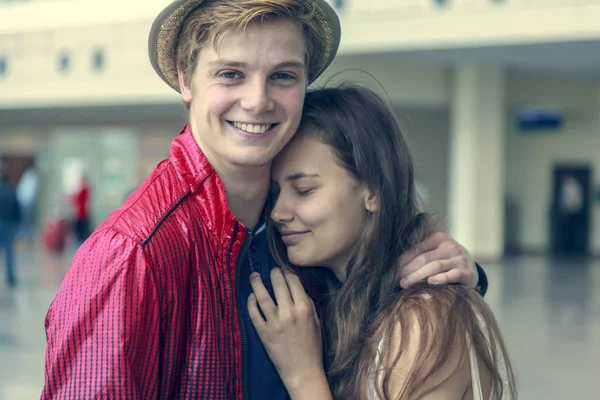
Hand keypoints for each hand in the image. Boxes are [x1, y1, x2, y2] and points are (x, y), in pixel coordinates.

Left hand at [248, 268, 325, 392]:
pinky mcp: (264, 333)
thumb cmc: (312, 346)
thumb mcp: (316, 321)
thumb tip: (297, 288)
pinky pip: (254, 314)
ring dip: (256, 283)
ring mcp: (275, 323)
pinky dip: (251, 303)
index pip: (293, 281)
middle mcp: (289, 312)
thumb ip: (308, 303)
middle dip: (273, 273)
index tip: (283, 268)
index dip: (287, 271)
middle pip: (278, 284)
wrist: (303, 370)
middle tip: (270, 270)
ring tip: (254, 275)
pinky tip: (251, 297)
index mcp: (305, 308)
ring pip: (262, 296)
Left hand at [398, 232, 477, 288]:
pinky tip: (431, 282)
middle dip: (407, 270)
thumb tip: (394, 265)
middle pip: (424, 258)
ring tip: (405, 284)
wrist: (470, 269)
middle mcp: (450, 246)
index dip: (402, 260)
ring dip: (418, 276)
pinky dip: (442, 278)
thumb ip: (419, 254)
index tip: (391, 270)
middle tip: (396, 280)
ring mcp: (460, 259)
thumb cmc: (445, 261)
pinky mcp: (468, 272)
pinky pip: (453, 275)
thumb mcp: (434, 252)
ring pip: (435, 266)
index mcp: (438, 237)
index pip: (416, 248)